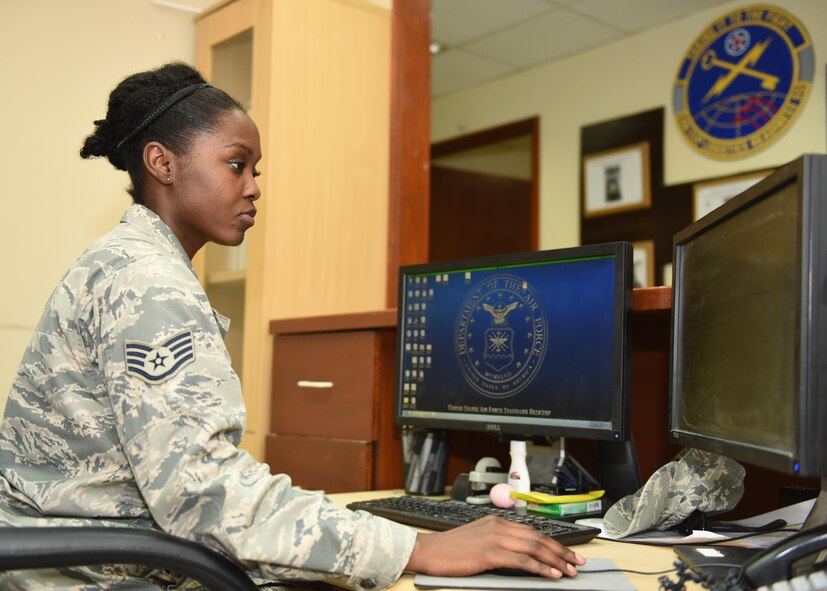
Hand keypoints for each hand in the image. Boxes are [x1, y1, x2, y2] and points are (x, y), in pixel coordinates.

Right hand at [404, 515, 585, 577]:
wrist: (428, 550)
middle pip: (538, 537)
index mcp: (496, 522)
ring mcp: (494, 538)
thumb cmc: (450, 550)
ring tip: (569, 570)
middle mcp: (498, 526)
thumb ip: (498, 543)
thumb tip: (521, 556)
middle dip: (561, 551)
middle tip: (576, 562)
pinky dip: (540, 567)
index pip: (532, 531)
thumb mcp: (478, 540)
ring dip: (555, 560)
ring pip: (534, 547)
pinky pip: (522, 560)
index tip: (567, 553)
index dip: (553, 543)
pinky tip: (550, 574)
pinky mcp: (489, 553)